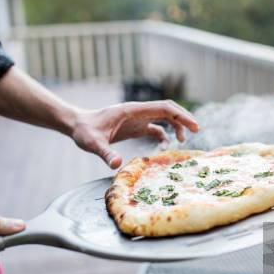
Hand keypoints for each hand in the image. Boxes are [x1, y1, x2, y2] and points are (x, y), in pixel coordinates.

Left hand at [71, 100, 199, 168]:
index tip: (193, 125)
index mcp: (132, 110)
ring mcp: (137, 118)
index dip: (180, 115)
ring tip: (183, 140)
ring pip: (164, 117)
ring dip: (176, 126)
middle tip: (197, 130)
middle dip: (183, 118)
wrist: (77, 126)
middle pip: (168, 110)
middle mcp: (137, 111)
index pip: (163, 108)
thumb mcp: (93, 144)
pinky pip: (155, 127)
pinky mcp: (135, 126)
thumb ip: (105, 153)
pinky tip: (166, 146)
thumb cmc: (84, 132)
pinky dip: (164, 135)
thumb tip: (117, 165)